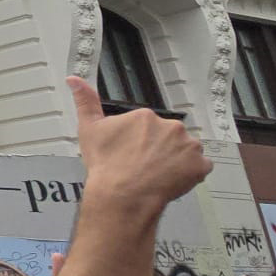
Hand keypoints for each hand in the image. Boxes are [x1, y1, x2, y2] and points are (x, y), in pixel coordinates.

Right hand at [68, 76, 209, 212]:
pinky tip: (171, 180)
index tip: (129, 153)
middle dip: (158, 149)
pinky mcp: (200, 165)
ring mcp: (189, 146)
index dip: (137, 141)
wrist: (122, 195)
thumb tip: (74, 79)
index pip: (147, 126)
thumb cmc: (106, 166)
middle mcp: (172, 126)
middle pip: (167, 137)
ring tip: (156, 175)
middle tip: (142, 166)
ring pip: (184, 150)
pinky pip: (199, 167)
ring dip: (175, 160)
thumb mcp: (89, 130)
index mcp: (146, 116)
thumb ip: (85, 101)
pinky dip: (190, 173)